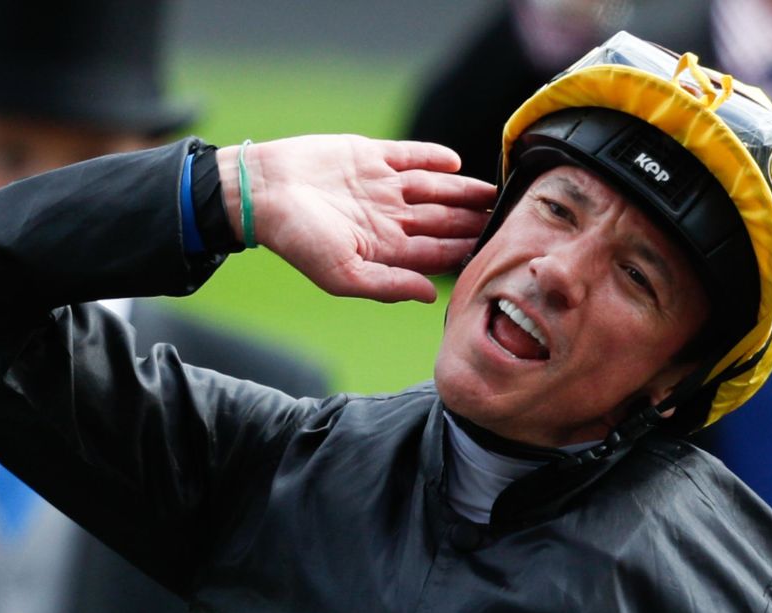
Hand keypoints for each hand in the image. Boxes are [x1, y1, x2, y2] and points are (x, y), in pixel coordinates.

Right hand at [219, 135, 496, 302]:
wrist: (262, 191)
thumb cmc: (296, 239)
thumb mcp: (342, 274)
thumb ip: (388, 286)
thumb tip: (430, 298)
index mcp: (384, 249)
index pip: (436, 252)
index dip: (467, 250)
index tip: (498, 248)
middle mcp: (387, 218)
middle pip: (442, 220)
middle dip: (474, 221)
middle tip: (509, 218)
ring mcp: (381, 186)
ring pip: (434, 189)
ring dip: (464, 191)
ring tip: (493, 191)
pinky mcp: (370, 156)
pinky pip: (410, 156)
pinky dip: (434, 158)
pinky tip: (456, 164)